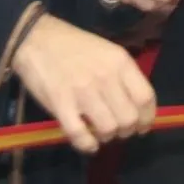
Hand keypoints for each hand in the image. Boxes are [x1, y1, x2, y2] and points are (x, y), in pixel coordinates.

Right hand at [11, 14, 156, 153]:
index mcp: (120, 63)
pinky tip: (89, 144)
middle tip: (119, 130)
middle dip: (128, 131)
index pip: (146, 98)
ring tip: (102, 133)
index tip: (143, 127)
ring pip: (108, 129)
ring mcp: (82, 92)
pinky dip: (87, 145)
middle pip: (129, 118)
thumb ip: (124, 77)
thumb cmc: (76, 47)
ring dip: (108, 137)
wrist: (36, 39)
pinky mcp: (60, 104)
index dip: (148, 118)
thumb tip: (136, 107)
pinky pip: (80, 134)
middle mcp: (105, 78)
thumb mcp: (109, 52)